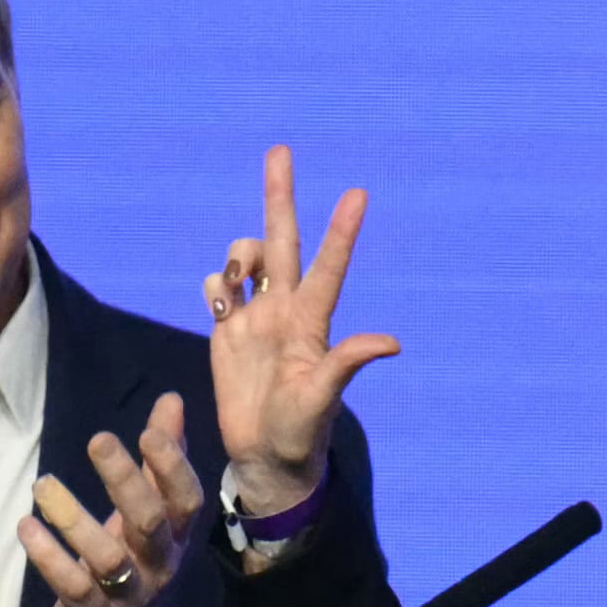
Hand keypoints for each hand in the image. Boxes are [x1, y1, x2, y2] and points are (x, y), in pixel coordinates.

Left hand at [25, 392, 207, 606]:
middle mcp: (156, 567)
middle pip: (150, 523)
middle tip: (97, 439)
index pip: (186, 502)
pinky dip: (48, 556)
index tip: (148, 431)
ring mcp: (125, 595)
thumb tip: (172, 400)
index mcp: (174, 538)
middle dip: (126, 481)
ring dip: (73, 518)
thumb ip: (160, 458)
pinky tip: (26, 527)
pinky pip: (71, 585)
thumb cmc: (130, 566)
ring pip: (107, 557)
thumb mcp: (148, 512)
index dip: (173, 468)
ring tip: (42, 485)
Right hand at [203, 145, 396, 514]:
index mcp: (312, 322)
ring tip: (238, 280)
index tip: (358, 193)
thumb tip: (391, 343)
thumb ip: (348, 364)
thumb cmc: (301, 431)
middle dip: (280, 195)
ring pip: (247, 258)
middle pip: (283, 239)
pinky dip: (215, 285)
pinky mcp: (226, 331)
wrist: (264, 455)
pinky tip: (220, 306)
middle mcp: (285, 309)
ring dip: (240, 254)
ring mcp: (254, 317)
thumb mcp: (324, 398)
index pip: (328, 266)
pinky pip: (217, 288)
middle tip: (280, 151)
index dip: (342, 231)